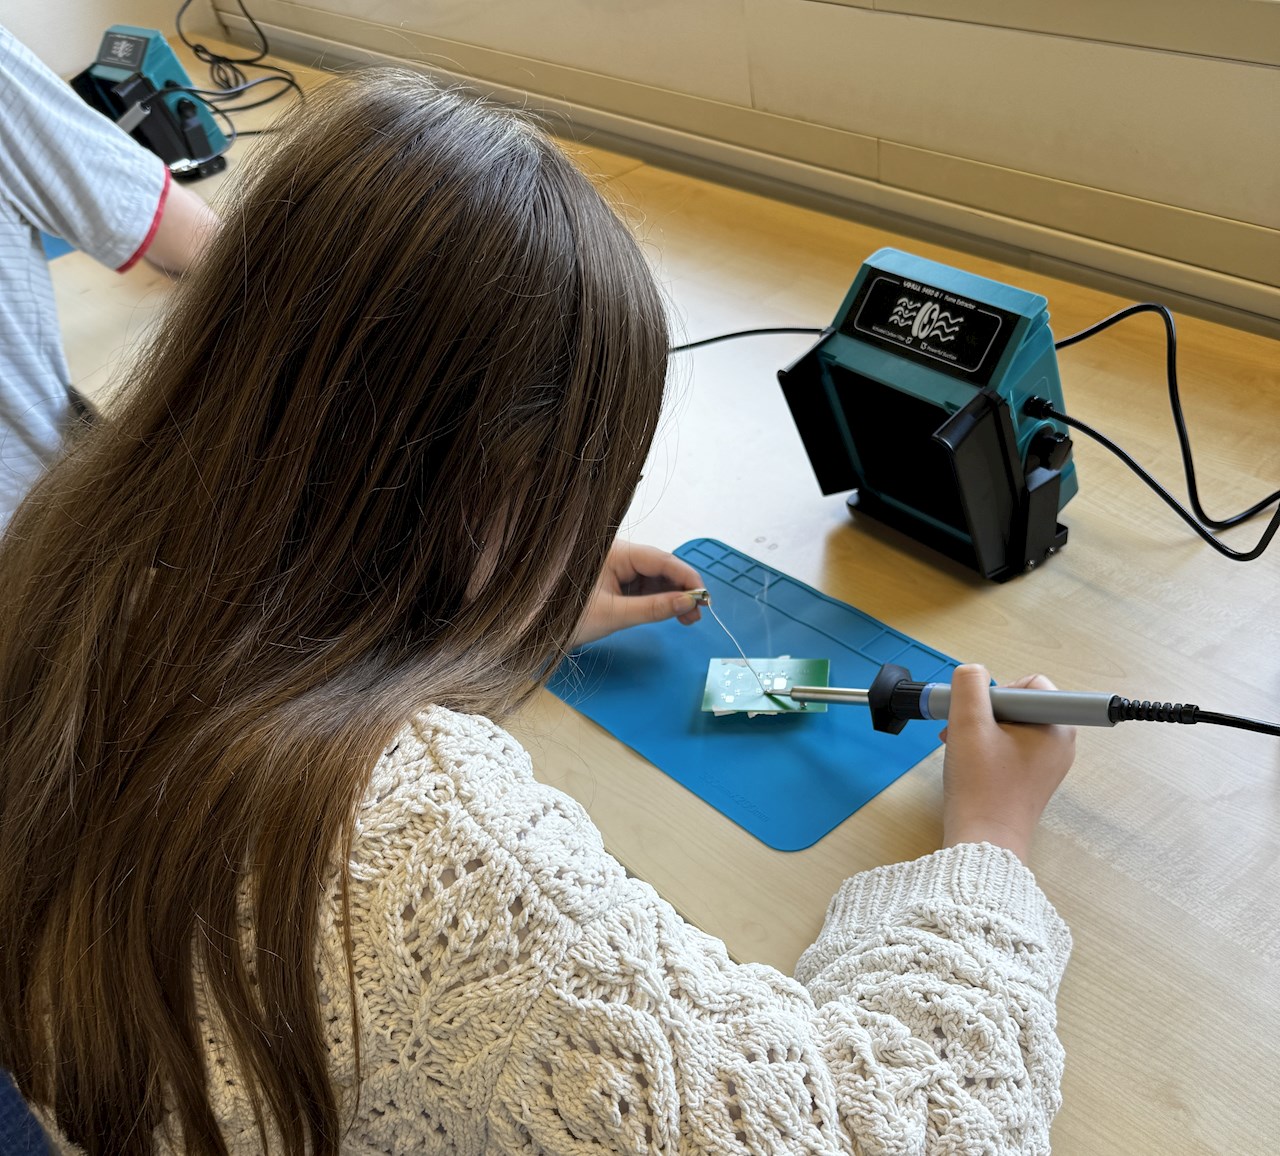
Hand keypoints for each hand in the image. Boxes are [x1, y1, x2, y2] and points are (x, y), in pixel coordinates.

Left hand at [572, 540, 703, 646]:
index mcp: (616, 552)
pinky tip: (671, 613)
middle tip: (699, 613)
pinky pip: (643, 587)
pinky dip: (658, 601)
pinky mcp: (614, 582)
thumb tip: (689, 602)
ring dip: (673, 597)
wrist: (535, 628)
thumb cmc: (568, 617)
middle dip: (682, 589)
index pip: (661, 559)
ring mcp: (616, 568)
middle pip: (660, 567)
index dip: (686, 576)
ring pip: (654, 579)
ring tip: (688, 619)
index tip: (705, 596)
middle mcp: (618, 555)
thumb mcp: (615, 615)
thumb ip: (654, 608)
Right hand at [939, 664, 1075, 861]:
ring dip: (980, 728)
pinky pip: (1010, 746)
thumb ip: (969, 685)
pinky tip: (966, 759)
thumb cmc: (981, 787)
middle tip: (961, 729)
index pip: (1031, 685)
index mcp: (1057, 728)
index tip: (977, 713)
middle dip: (984, 711)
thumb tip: (972, 672)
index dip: (998, 691)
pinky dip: (985, 746)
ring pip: (1010, 725)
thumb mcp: (968, 724)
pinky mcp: (1031, 777)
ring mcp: (1046, 763)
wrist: (983, 840)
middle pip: (1019, 704)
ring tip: (959, 746)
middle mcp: (1059, 743)